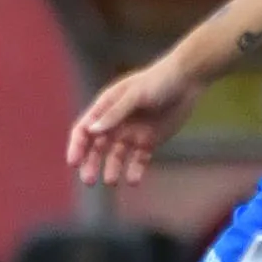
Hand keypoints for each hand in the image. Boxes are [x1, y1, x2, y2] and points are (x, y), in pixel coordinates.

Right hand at [67, 53, 202, 186]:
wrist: (187, 80)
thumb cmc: (158, 80)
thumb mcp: (135, 94)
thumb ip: (115, 113)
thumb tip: (92, 131)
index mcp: (106, 108)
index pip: (84, 130)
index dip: (77, 146)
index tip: (74, 162)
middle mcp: (115, 123)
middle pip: (96, 148)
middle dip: (90, 164)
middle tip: (89, 180)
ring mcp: (131, 134)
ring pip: (115, 157)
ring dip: (111, 170)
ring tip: (112, 181)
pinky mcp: (149, 142)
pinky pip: (138, 161)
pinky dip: (134, 172)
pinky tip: (133, 181)